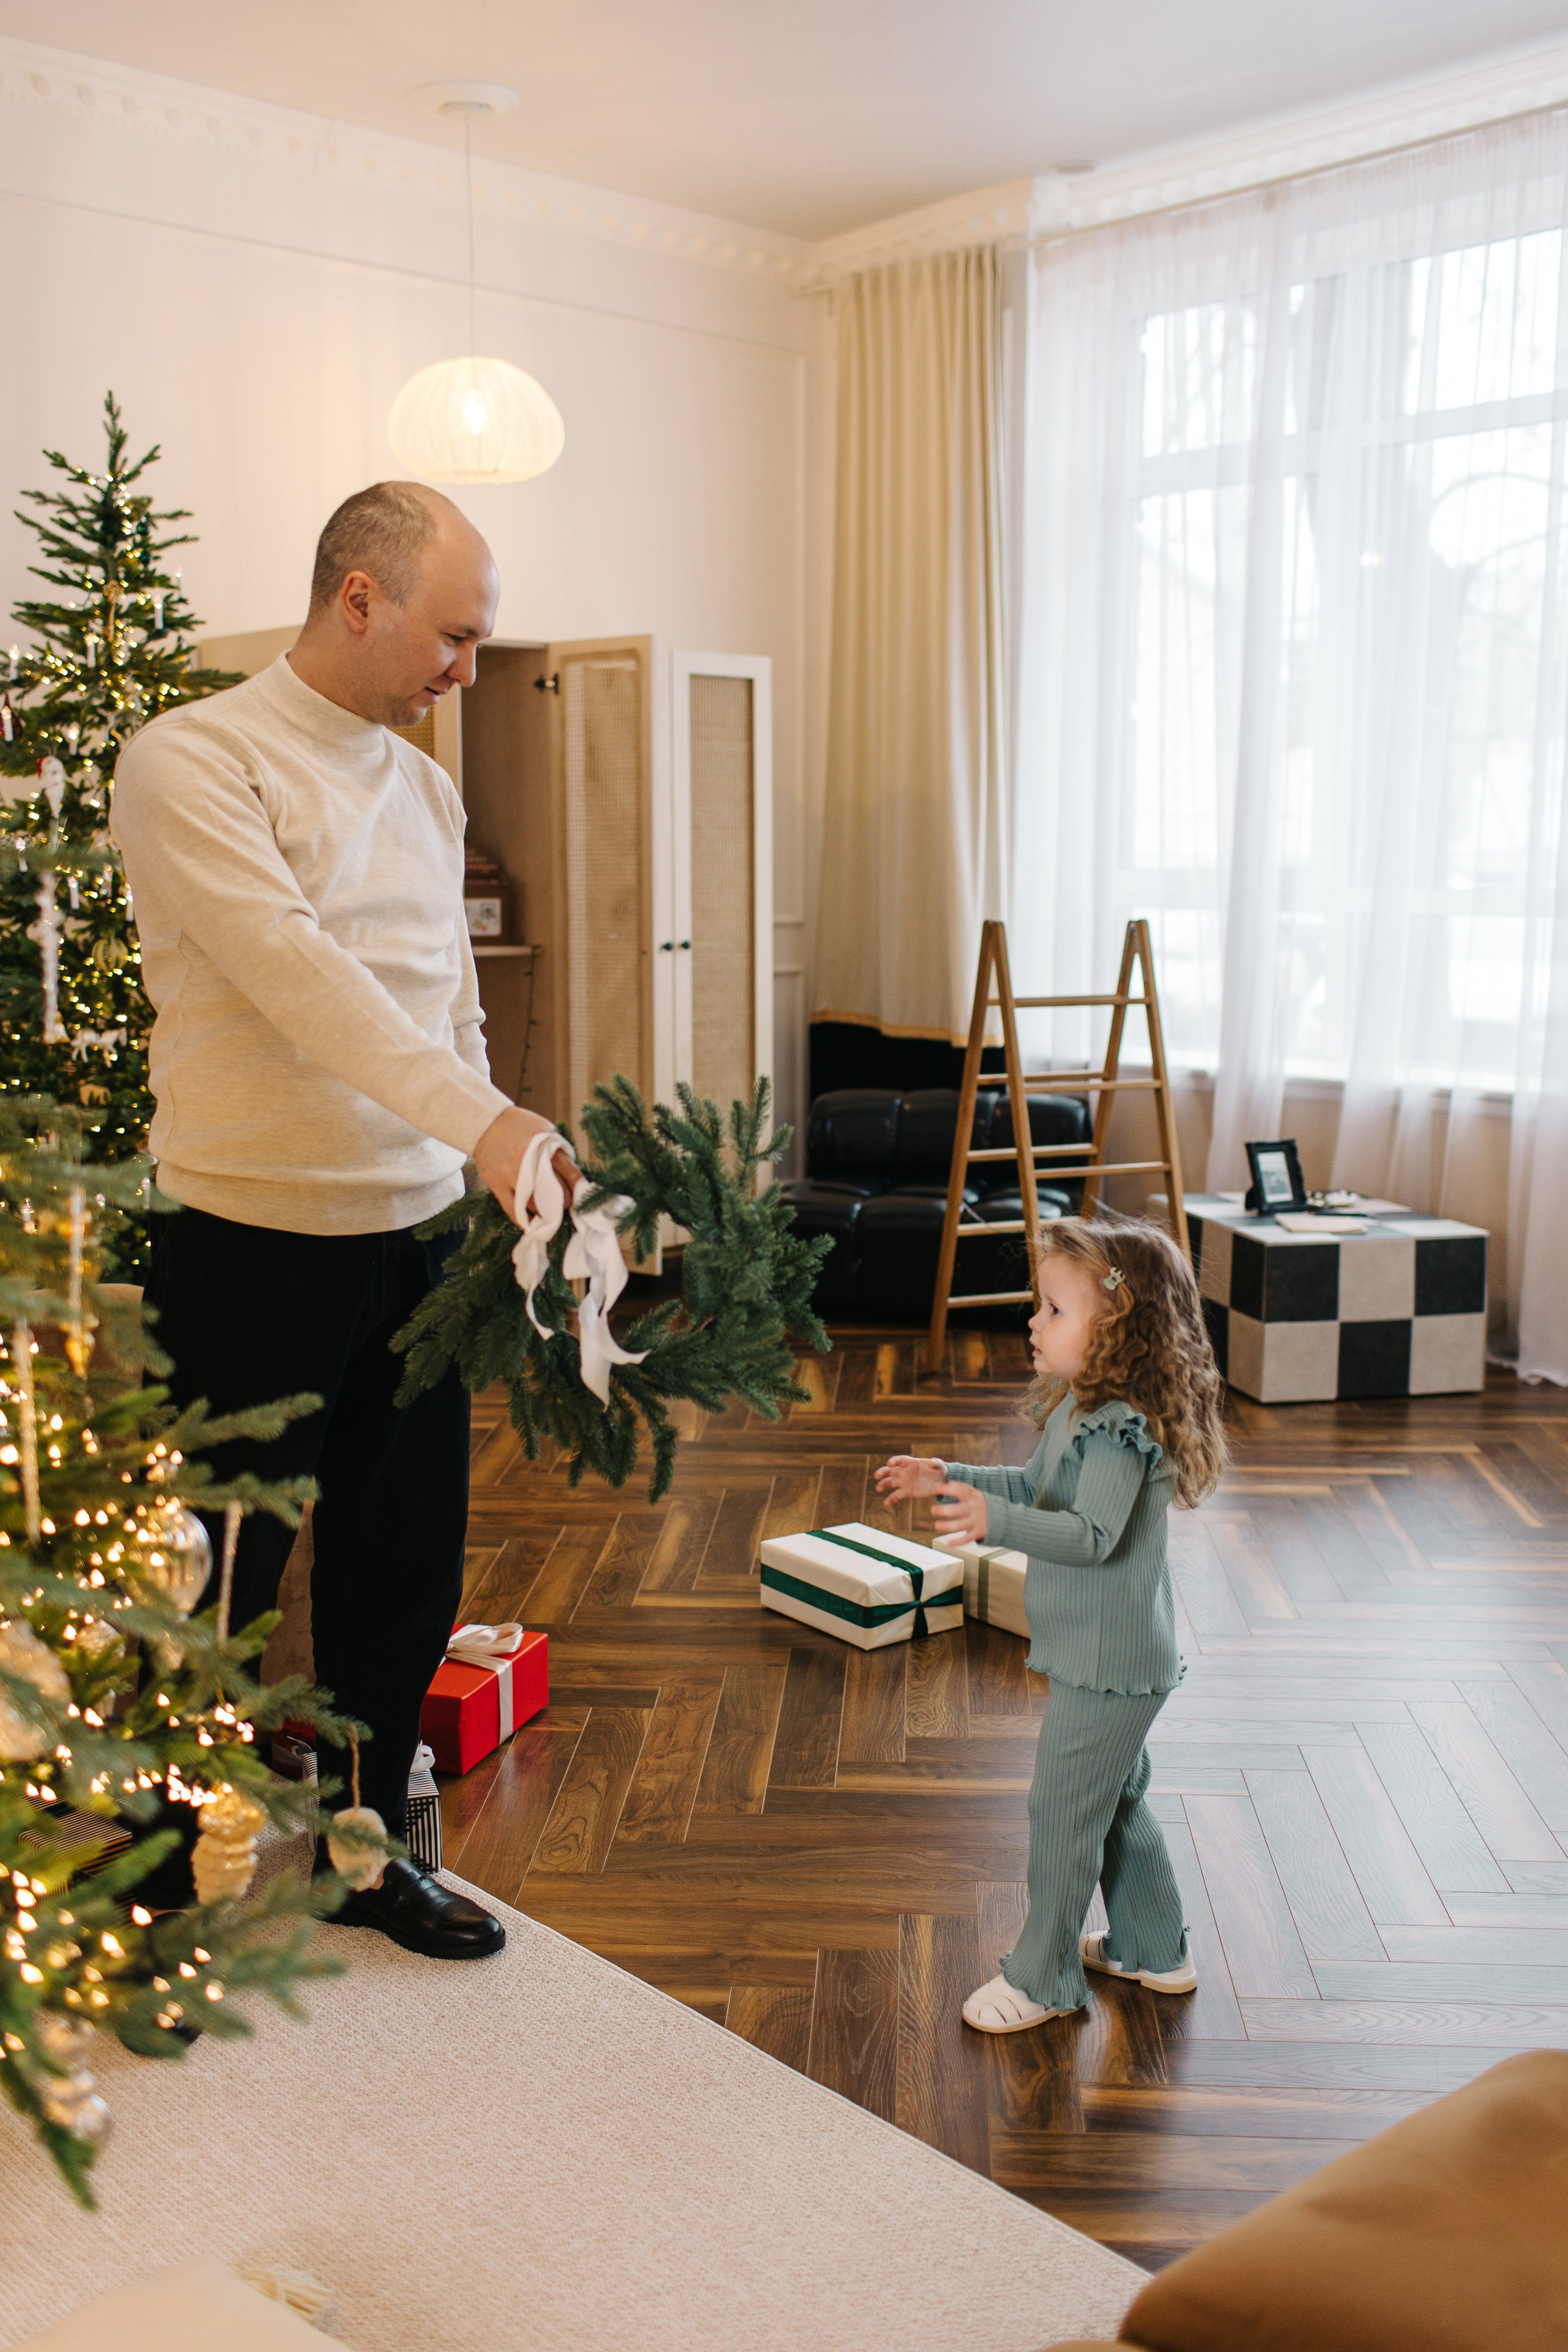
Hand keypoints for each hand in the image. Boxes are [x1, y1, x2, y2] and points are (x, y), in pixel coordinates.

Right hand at [473, 1105, 577, 1226]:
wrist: (485, 1122)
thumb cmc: (517, 1124)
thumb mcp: (544, 1127)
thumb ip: (558, 1147)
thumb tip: (572, 1168)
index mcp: (544, 1147)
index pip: (569, 1172)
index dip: (577, 1185)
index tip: (580, 1192)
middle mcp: (529, 1163)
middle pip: (556, 1192)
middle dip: (564, 1199)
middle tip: (566, 1202)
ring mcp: (512, 1176)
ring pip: (535, 1205)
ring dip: (545, 1211)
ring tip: (550, 1211)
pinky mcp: (497, 1185)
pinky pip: (512, 1209)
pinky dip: (523, 1219)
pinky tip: (531, 1221)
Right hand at [874, 1454, 949, 1503]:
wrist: (941, 1481)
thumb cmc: (939, 1469)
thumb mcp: (939, 1464)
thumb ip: (934, 1463)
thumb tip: (932, 1462)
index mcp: (911, 1463)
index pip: (900, 1460)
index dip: (894, 1461)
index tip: (889, 1464)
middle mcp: (905, 1472)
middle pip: (891, 1471)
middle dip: (883, 1472)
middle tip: (877, 1476)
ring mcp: (905, 1482)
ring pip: (891, 1482)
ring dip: (883, 1484)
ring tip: (878, 1488)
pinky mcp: (908, 1491)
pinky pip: (897, 1495)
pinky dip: (891, 1499)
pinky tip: (886, 1503)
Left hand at [930, 1482, 989, 1547]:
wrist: (1001, 1517)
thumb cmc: (979, 1503)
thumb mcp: (974, 1493)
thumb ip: (961, 1487)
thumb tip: (948, 1483)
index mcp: (972, 1497)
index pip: (961, 1491)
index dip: (949, 1489)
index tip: (938, 1489)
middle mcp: (973, 1509)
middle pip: (958, 1509)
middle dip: (944, 1510)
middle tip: (932, 1510)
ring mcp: (976, 1521)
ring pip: (960, 1525)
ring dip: (947, 1526)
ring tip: (936, 1526)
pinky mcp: (978, 1533)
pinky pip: (967, 1539)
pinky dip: (958, 1542)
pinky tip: (949, 1543)